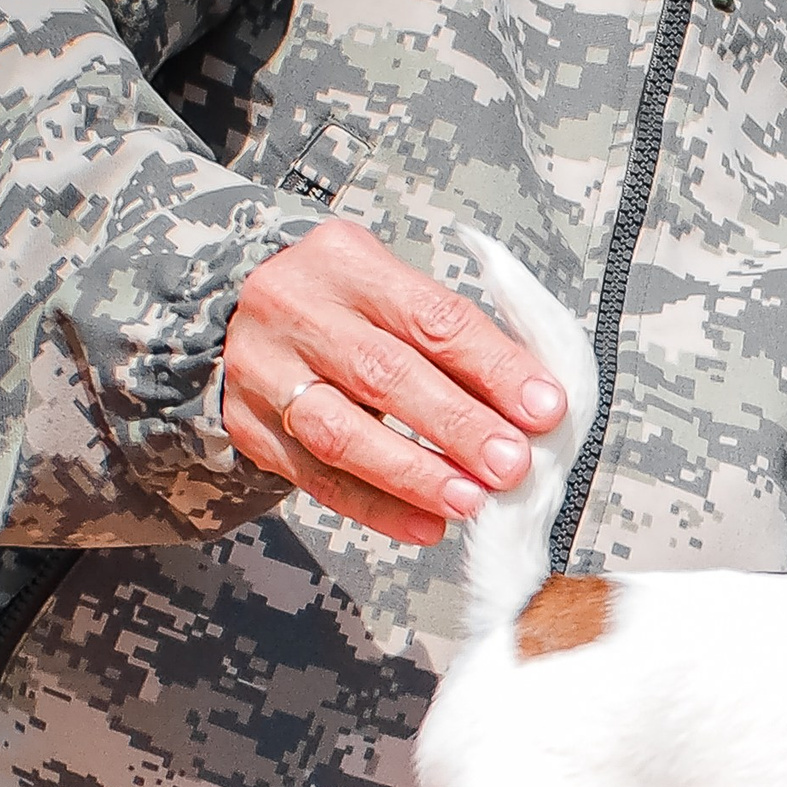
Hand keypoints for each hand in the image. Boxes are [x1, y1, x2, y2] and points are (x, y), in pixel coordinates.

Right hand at [223, 221, 569, 544]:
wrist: (242, 316)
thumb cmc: (346, 306)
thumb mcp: (392, 289)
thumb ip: (455, 338)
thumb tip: (532, 405)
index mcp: (345, 262)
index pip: (431, 317)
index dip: (493, 366)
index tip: (545, 408)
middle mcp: (296, 309)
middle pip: (384, 373)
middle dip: (457, 424)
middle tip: (511, 465)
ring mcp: (263, 370)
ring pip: (341, 432)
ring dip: (414, 474)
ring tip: (471, 501)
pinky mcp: (247, 426)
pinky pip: (316, 477)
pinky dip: (377, 507)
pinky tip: (426, 525)